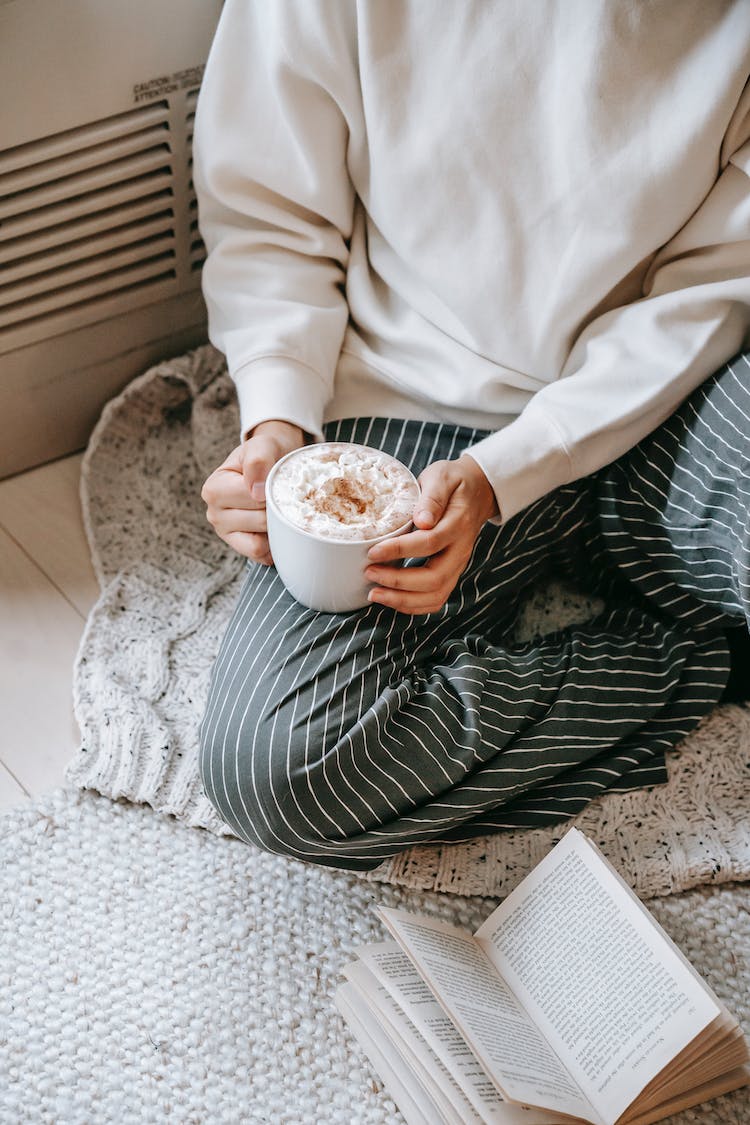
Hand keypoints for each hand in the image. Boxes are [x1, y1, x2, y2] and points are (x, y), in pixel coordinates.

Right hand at [201, 420, 304, 562]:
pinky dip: (274, 544)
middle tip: (281, 493)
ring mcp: (226, 533)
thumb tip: (256, 490)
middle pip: (259, 521)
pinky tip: (277, 526)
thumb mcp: (262, 446)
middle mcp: (214, 514)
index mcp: (214, 489)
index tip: (275, 478)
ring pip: (260, 542)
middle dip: (277, 508)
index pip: (251, 499)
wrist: (273, 461)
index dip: (271, 489)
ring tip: (279, 508)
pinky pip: (262, 555)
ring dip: (277, 527)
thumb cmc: (265, 454)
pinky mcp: (241, 547)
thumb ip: (258, 460)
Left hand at [365, 454, 498, 614]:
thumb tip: (422, 520)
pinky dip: (413, 606)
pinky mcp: (451, 574)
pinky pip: (436, 599)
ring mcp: (457, 565)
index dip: (400, 550)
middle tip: (370, 573)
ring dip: (403, 600)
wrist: (477, 492)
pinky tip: (391, 600)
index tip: (373, 551)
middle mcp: (460, 550)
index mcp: (458, 524)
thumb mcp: (442, 477)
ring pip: (436, 595)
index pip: (429, 542)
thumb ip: (432, 497)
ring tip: (375, 594)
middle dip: (399, 581)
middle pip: (434, 578)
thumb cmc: (453, 483)